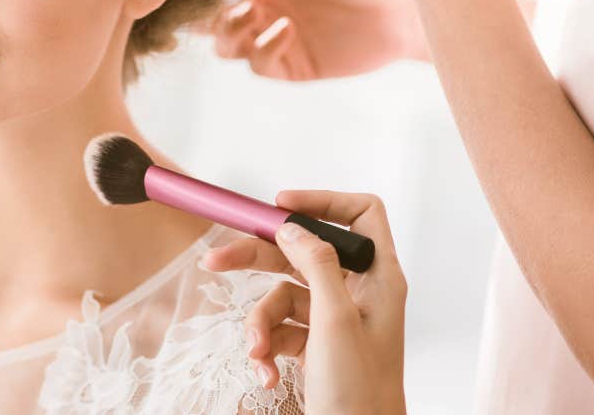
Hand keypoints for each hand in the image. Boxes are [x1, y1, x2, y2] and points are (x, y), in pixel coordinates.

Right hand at [203, 191, 407, 414]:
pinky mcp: (315, 344)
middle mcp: (357, 292)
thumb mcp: (335, 320)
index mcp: (378, 278)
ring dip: (260, 323)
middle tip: (215, 260)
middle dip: (257, 260)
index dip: (322, 202)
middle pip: (300, 253)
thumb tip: (292, 227)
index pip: (360, 215)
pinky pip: (279, 328)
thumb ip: (315, 264)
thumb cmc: (361, 391)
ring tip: (257, 351)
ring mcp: (334, 319)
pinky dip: (266, 346)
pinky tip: (266, 369)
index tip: (279, 206)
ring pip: (281, 295)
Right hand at [211, 0, 426, 79]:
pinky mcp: (290, 67)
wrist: (404, 9)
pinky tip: (286, 28)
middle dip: (210, 12)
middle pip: (212, 20)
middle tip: (231, 0)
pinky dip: (264, 47)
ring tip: (251, 14)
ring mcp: (274, 39)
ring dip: (228, 32)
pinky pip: (259, 63)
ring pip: (226, 46)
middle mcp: (263, 8)